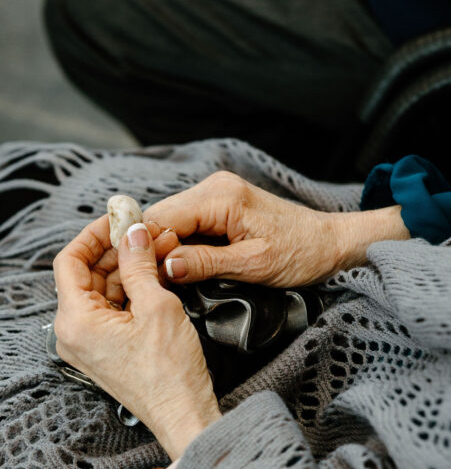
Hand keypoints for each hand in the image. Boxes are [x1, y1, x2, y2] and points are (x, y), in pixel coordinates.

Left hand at [53, 218, 221, 459]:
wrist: (184, 416)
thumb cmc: (170, 374)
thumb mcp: (157, 307)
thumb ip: (139, 263)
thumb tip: (132, 233)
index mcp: (75, 321)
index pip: (69, 260)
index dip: (94, 234)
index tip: (117, 219)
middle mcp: (73, 333)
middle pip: (86, 273)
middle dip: (118, 249)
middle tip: (147, 231)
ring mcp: (87, 342)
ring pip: (101, 289)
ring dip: (128, 266)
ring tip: (159, 248)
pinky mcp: (104, 349)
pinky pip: (110, 308)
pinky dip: (130, 288)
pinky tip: (155, 273)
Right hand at [144, 171, 409, 287]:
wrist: (331, 243)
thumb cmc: (302, 253)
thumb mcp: (253, 266)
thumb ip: (205, 264)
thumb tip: (164, 266)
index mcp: (221, 197)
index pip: (162, 218)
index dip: (145, 247)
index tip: (136, 275)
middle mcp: (214, 187)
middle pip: (161, 216)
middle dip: (150, 247)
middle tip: (146, 281)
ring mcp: (216, 193)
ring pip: (170, 219)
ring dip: (163, 246)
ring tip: (162, 276)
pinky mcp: (220, 204)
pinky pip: (186, 221)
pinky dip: (178, 242)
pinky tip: (178, 264)